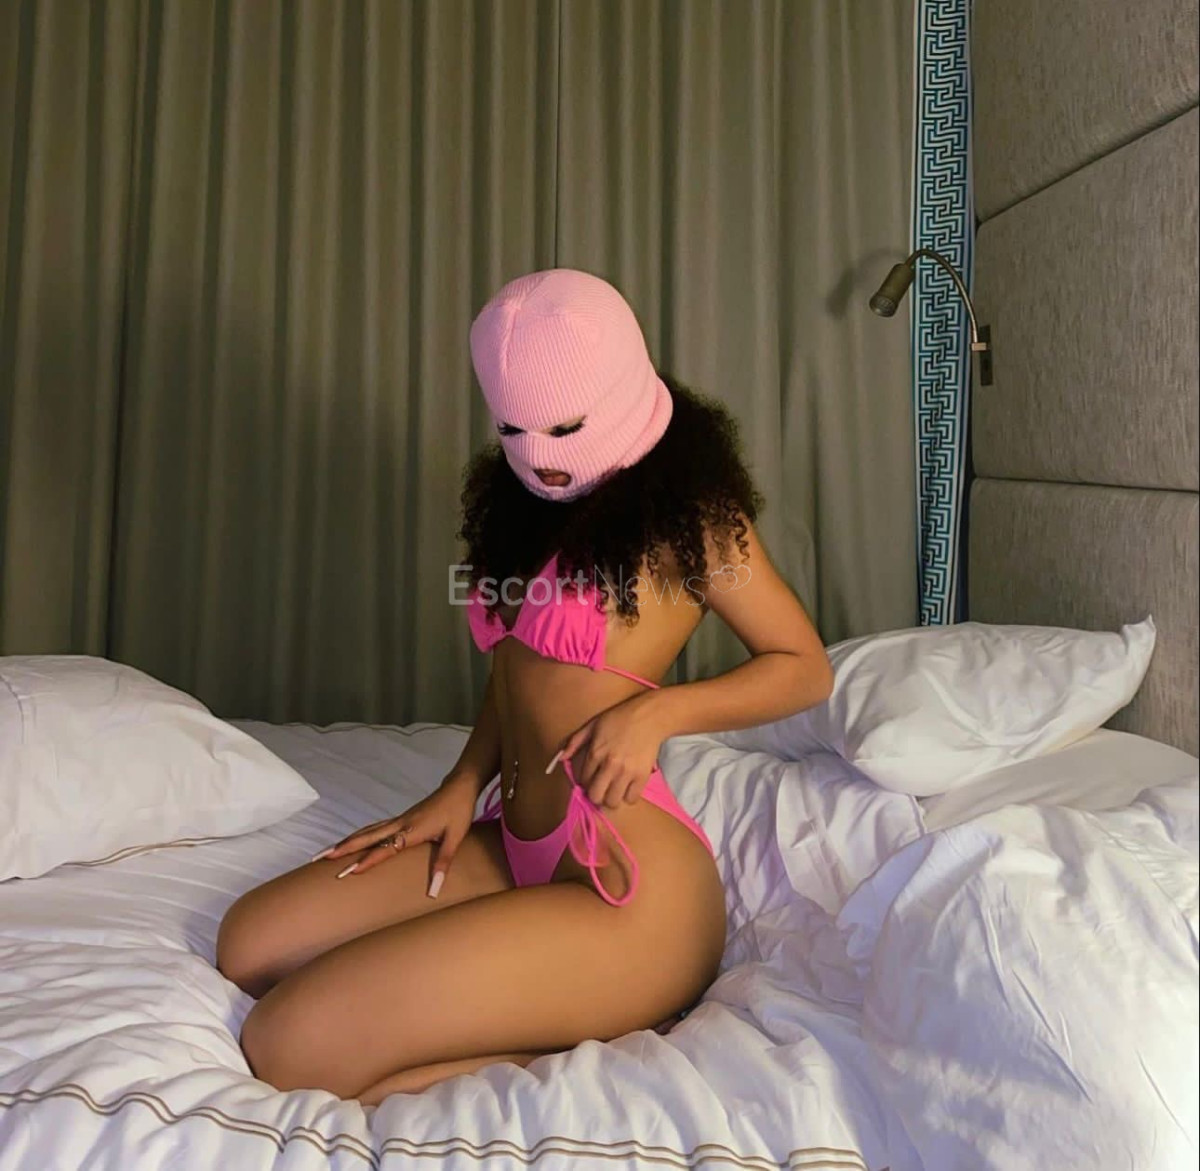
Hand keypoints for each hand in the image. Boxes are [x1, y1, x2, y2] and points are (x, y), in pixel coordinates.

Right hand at [310, 771, 480, 895]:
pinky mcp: (400, 818)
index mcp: (412, 830)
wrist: (459, 786)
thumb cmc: (458, 812)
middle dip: (343, 849)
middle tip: (320, 859)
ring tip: (326, 852)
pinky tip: (352, 841)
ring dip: (346, 841)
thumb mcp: (455, 838)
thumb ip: (442, 864)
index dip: (368, 860)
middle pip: (367, 836)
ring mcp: (398, 820)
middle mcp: (400, 824)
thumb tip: (433, 892)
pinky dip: (359, 835)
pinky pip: (374, 828)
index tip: (349, 871)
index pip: (385, 848)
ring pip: (367, 831)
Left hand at [549, 692, 665, 809]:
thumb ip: (575, 741)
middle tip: (601, 789)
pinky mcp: (642, 776)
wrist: (650, 716)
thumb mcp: (593, 724)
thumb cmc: (620, 718)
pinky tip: (627, 787)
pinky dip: (628, 796)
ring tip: (614, 790)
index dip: (585, 782)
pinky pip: (632, 798)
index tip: (591, 779)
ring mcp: (627, 772)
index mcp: (595, 752)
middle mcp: (610, 765)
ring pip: (613, 801)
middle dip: (596, 795)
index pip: (583, 781)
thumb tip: (561, 758)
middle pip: (596, 796)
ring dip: (611, 798)